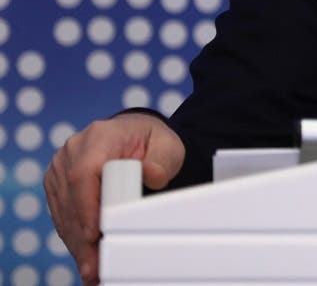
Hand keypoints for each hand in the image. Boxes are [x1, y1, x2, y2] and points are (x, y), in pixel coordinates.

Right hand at [43, 112, 184, 285]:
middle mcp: (73, 151)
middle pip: (71, 199)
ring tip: (92, 270)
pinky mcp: (57, 186)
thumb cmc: (152, 142)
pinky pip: (62, 216)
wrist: (136, 137)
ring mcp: (61, 169)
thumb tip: (152, 175)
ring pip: (64, 213)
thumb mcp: (167, 146)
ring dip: (77, 244)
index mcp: (99, 137)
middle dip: (82, 237)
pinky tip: (86, 258)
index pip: (83, 173)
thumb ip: (161, 161)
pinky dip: (74, 238)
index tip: (94, 233)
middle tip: (95, 267)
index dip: (86, 206)